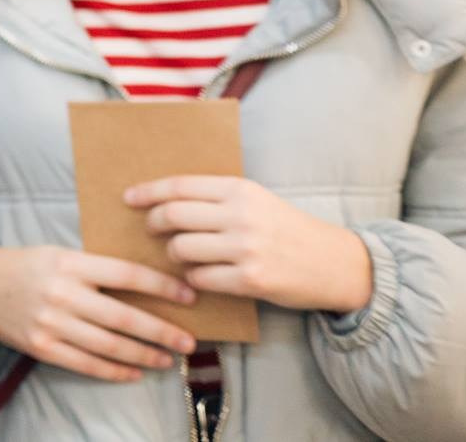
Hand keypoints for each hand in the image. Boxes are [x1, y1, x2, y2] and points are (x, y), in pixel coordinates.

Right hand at [0, 245, 197, 382]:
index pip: (126, 274)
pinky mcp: (41, 347)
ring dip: (144, 354)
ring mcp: (50, 323)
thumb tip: (149, 284)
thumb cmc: (29, 266)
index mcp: (69, 263)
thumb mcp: (60, 254)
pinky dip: (114, 370)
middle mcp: (61, 293)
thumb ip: (96, 269)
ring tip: (168, 359)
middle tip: (190, 342)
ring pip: (109, 345)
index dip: (161, 287)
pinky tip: (135, 371)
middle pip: (123, 316)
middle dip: (161, 331)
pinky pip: (86, 364)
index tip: (189, 297)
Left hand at [128, 175, 373, 314]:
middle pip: (173, 215)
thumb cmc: (288, 230)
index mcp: (240, 189)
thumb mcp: (257, 200)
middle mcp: (241, 215)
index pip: (180, 186)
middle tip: (152, 229)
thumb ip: (218, 197)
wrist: (336, 264)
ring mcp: (246, 248)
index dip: (148, 192)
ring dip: (174, 254)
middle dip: (154, 223)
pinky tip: (202, 276)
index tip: (128, 198)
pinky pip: (200, 278)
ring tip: (182, 255)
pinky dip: (194, 279)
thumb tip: (165, 199)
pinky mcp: (251, 279)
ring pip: (181, 249)